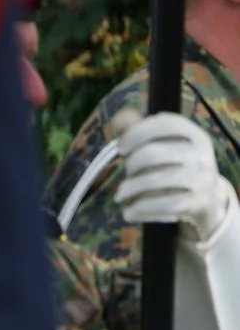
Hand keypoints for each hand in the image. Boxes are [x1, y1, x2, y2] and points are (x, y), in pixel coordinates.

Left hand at [117, 113, 233, 243]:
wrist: (209, 196)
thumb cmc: (178, 165)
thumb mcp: (167, 145)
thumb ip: (141, 130)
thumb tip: (121, 117)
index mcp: (194, 135)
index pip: (164, 124)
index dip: (136, 133)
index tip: (121, 147)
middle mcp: (199, 155)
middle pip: (152, 154)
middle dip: (131, 164)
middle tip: (127, 171)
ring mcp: (200, 179)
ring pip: (154, 181)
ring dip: (130, 188)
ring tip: (120, 194)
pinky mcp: (195, 202)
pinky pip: (161, 205)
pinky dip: (139, 209)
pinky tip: (128, 212)